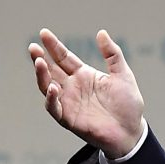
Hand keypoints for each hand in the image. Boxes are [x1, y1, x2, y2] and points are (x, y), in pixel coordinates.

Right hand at [29, 28, 144, 157]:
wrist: (131, 130)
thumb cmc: (128, 104)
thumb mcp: (122, 75)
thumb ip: (112, 54)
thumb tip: (101, 32)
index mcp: (84, 75)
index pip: (64, 57)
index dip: (53, 46)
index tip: (44, 32)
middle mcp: (72, 87)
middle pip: (51, 70)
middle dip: (40, 58)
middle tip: (33, 47)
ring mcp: (68, 102)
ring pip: (47, 87)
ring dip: (41, 75)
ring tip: (39, 62)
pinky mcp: (68, 118)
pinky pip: (54, 108)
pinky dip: (51, 98)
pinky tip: (53, 88)